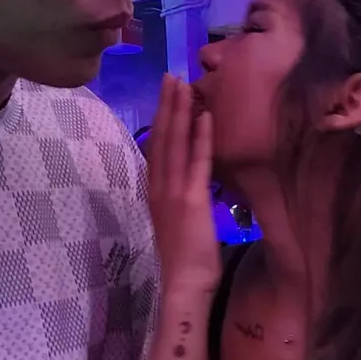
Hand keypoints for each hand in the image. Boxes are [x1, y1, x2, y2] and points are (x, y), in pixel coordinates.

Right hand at [148, 75, 220, 292]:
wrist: (184, 284)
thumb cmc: (186, 259)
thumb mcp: (179, 222)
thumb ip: (181, 199)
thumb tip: (190, 184)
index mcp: (155, 192)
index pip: (157, 147)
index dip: (161, 118)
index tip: (166, 94)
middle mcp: (158, 187)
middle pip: (161, 137)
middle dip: (167, 104)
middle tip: (172, 75)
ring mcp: (173, 192)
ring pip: (175, 143)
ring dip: (180, 111)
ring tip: (185, 83)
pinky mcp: (191, 200)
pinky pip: (197, 162)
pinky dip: (201, 138)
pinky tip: (205, 115)